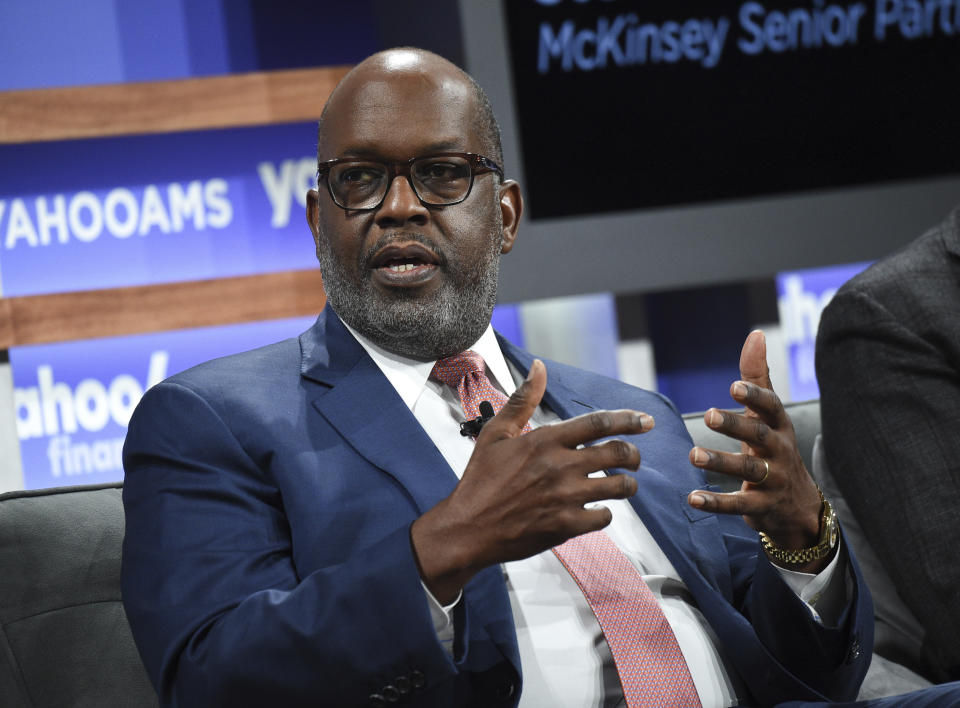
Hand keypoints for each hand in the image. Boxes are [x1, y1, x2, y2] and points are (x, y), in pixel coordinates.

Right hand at [410, 359, 651, 602]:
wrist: (468, 527)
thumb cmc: (480, 480)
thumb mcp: (495, 433)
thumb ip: (522, 399)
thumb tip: (539, 368)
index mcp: (545, 440)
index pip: (598, 423)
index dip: (628, 420)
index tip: (644, 421)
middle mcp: (560, 466)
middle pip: (617, 453)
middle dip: (633, 454)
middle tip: (633, 457)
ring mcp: (565, 497)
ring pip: (619, 487)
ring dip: (627, 484)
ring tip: (623, 484)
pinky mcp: (566, 526)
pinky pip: (604, 517)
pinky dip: (606, 513)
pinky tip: (597, 510)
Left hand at [686, 330, 826, 570]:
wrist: (798, 505)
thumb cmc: (774, 448)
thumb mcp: (769, 415)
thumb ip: (758, 377)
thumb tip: (755, 334)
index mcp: (779, 425)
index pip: (770, 407)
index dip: (754, 396)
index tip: (733, 387)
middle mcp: (780, 450)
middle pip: (759, 435)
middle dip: (735, 425)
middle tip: (708, 414)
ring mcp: (774, 480)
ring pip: (749, 469)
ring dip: (721, 462)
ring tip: (693, 455)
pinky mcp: (762, 506)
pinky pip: (739, 505)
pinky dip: (716, 503)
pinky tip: (692, 498)